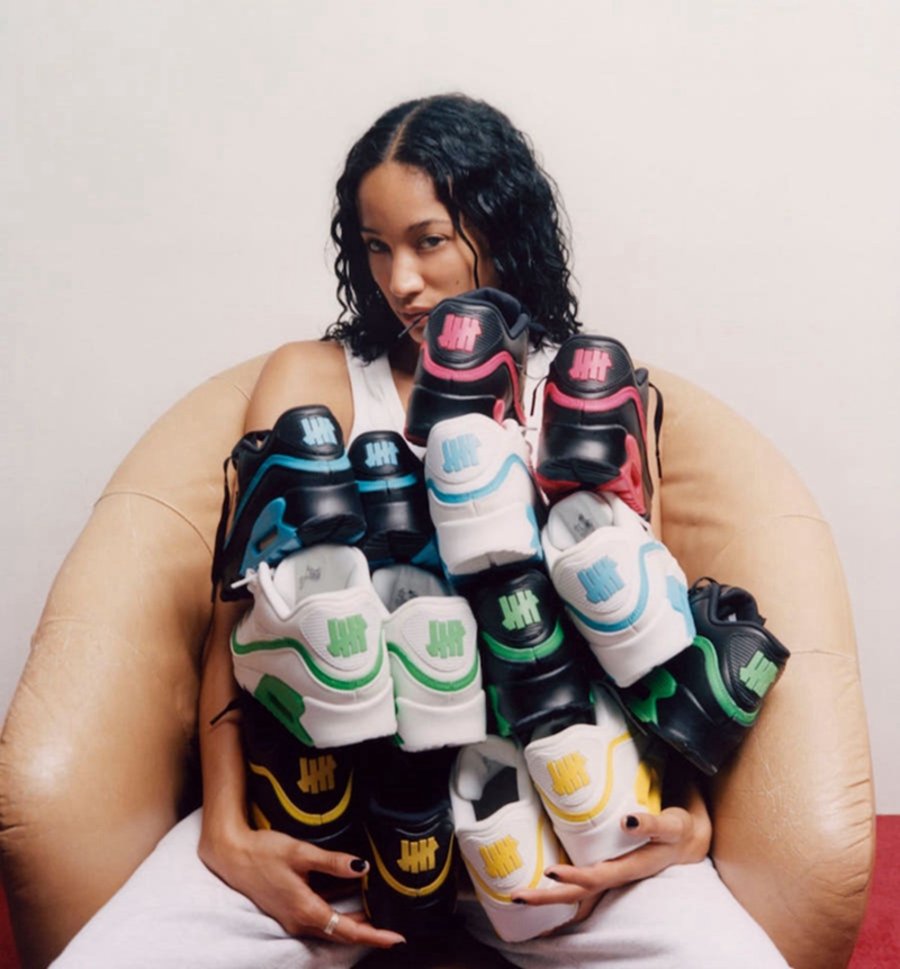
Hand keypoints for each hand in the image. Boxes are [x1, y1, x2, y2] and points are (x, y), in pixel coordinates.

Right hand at [198, 822, 404, 947]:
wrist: (231, 856)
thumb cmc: (263, 852)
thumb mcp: (301, 853)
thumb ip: (333, 862)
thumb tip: (364, 867)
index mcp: (305, 910)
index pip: (348, 930)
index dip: (374, 935)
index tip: (396, 939)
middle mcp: (299, 921)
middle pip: (341, 933)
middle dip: (369, 933)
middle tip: (393, 931)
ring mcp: (292, 918)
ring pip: (330, 927)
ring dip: (354, 924)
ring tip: (378, 916)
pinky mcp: (288, 909)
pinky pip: (319, 918)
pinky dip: (337, 912)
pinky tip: (350, 897)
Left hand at [511, 781, 711, 924]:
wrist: (687, 841)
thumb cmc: (678, 830)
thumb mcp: (672, 824)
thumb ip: (652, 823)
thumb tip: (627, 820)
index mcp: (629, 868)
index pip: (596, 878)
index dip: (574, 876)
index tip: (549, 870)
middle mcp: (615, 876)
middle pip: (577, 895)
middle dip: (547, 899)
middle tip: (515, 896)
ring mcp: (609, 875)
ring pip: (575, 895)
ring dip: (548, 900)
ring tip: (518, 901)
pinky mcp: (606, 868)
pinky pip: (580, 887)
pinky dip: (560, 891)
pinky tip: (541, 891)